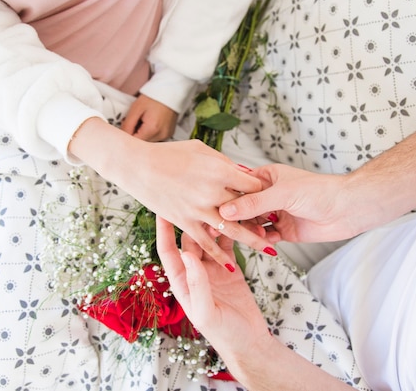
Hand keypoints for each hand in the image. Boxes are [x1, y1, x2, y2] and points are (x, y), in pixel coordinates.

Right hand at [69, 118, 271, 270]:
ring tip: (270, 249)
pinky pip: (206, 243)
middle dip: (264, 217)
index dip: (264, 192)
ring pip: (233, 229)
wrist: (136, 165)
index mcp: (219, 169)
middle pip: (247, 207)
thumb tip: (243, 174)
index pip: (253, 184)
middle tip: (279, 225)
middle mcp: (212, 191)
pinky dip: (219, 255)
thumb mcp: (201, 149)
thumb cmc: (168, 152)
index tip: (272, 198)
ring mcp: (198, 209)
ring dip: (252, 240)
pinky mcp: (184, 223)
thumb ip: (225, 164)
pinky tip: (233, 265)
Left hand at [120, 94, 176, 140]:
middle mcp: (161, 135)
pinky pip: (155, 138)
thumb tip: (122, 135)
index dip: (128, 135)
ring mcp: (166, 136)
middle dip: (135, 134)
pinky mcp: (168, 134)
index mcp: (152, 129)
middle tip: (136, 121)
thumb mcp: (136, 108)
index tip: (127, 126)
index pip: (134, 142)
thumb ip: (127, 125)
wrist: (170, 91)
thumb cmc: (153, 97)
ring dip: (143, 134)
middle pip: (142, 143)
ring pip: (148, 142)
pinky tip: (151, 123)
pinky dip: (150, 133)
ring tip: (144, 120)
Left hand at [156, 217, 353, 390]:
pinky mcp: (230, 268)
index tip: (161, 206)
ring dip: (213, 221)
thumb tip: (187, 255)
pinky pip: (227, 244)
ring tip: (216, 201)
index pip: (168, 249)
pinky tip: (236, 217)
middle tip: (189, 193)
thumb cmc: (225, 334)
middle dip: (189, 216)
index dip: (163, 228)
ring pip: (209, 237)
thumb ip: (198, 284)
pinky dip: (232, 231)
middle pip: (188, 237)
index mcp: (182, 282)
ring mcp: (212, 268)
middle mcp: (194, 272)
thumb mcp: (208, 312)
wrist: (249, 343)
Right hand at [218, 164, 369, 244]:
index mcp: (266, 177)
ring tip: (248, 236)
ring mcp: (276, 213)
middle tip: (224, 228)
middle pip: (243, 208)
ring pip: (253, 224)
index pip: (239, 187)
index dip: (225, 198)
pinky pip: (266, 237)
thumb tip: (226, 210)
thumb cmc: (321, 191)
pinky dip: (263, 241)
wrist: (348, 209)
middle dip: (235, 218)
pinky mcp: (285, 230)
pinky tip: (265, 242)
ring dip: (249, 231)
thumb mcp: (282, 194)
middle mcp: (269, 195)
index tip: (213, 209)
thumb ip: (254, 203)